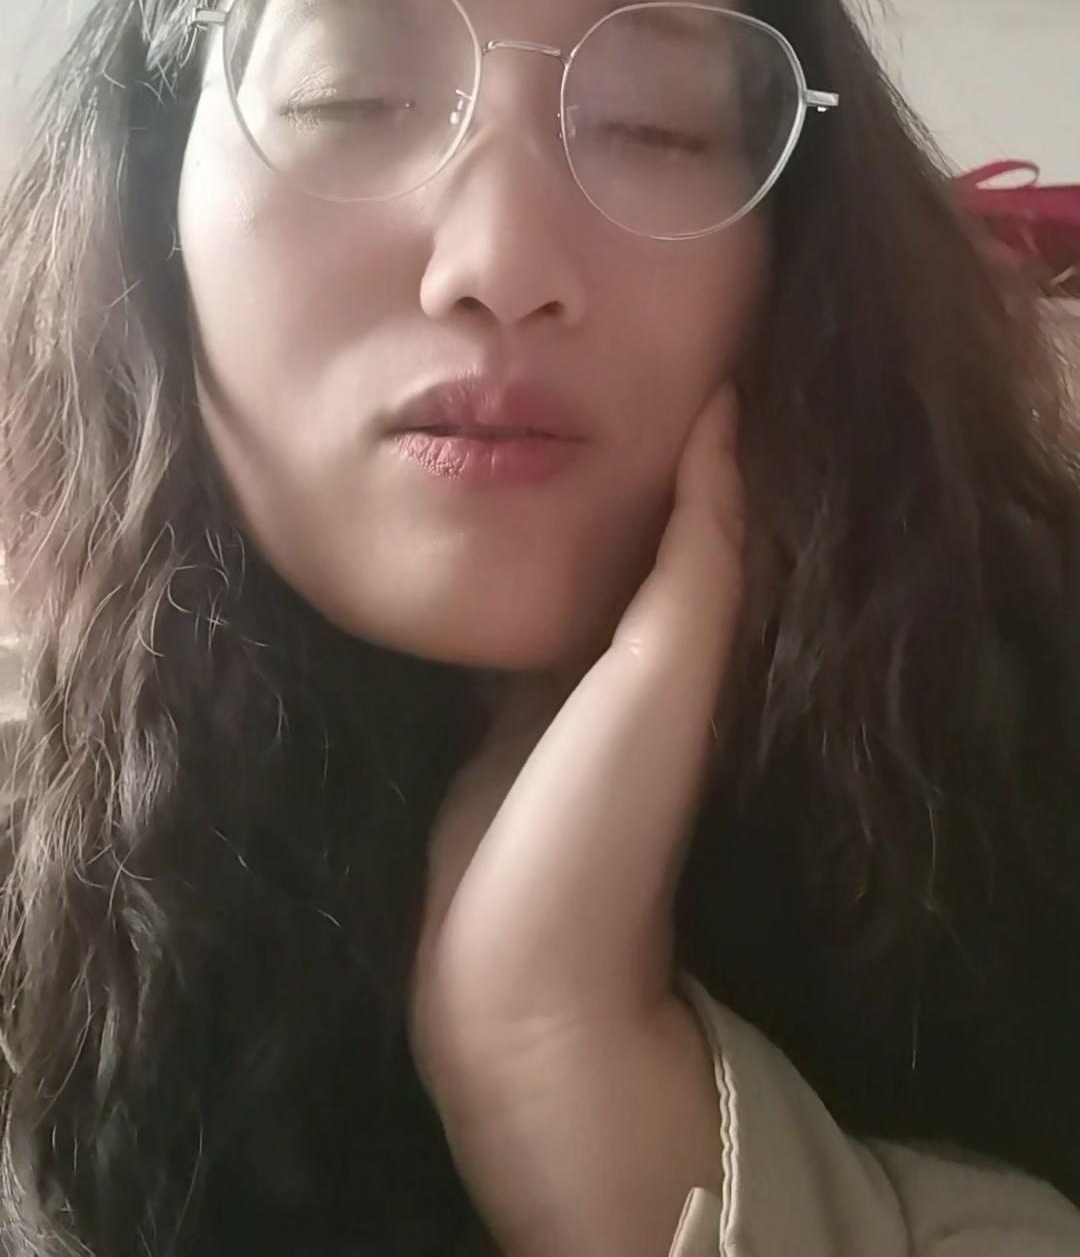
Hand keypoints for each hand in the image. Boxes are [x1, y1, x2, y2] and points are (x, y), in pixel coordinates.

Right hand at [407, 383, 743, 1252]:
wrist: (520, 981)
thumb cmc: (607, 823)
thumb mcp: (666, 676)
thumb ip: (698, 558)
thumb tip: (726, 421)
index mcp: (682, 648)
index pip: (692, 514)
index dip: (681, 435)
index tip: (651, 345)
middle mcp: (626, 664)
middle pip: (618, 534)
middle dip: (595, 455)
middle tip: (547, 357)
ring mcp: (552, 694)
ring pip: (552, 569)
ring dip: (534, 503)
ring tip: (489, 408)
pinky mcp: (485, 725)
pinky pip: (494, 618)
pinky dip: (484, 563)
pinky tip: (448, 518)